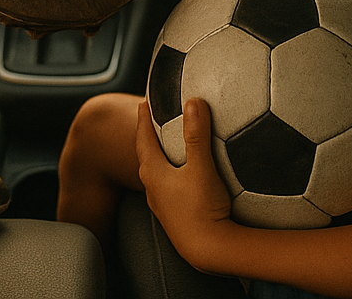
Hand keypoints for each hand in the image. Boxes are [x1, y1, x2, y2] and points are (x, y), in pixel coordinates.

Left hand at [135, 97, 233, 269]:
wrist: (208, 249)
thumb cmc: (202, 209)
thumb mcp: (201, 167)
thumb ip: (197, 135)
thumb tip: (193, 103)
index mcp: (153, 172)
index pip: (143, 138)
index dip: (144, 119)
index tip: (143, 104)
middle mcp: (152, 188)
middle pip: (145, 155)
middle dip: (147, 136)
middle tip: (152, 121)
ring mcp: (161, 204)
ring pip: (154, 173)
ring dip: (157, 157)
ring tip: (166, 148)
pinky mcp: (173, 216)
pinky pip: (165, 188)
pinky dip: (168, 175)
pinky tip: (180, 179)